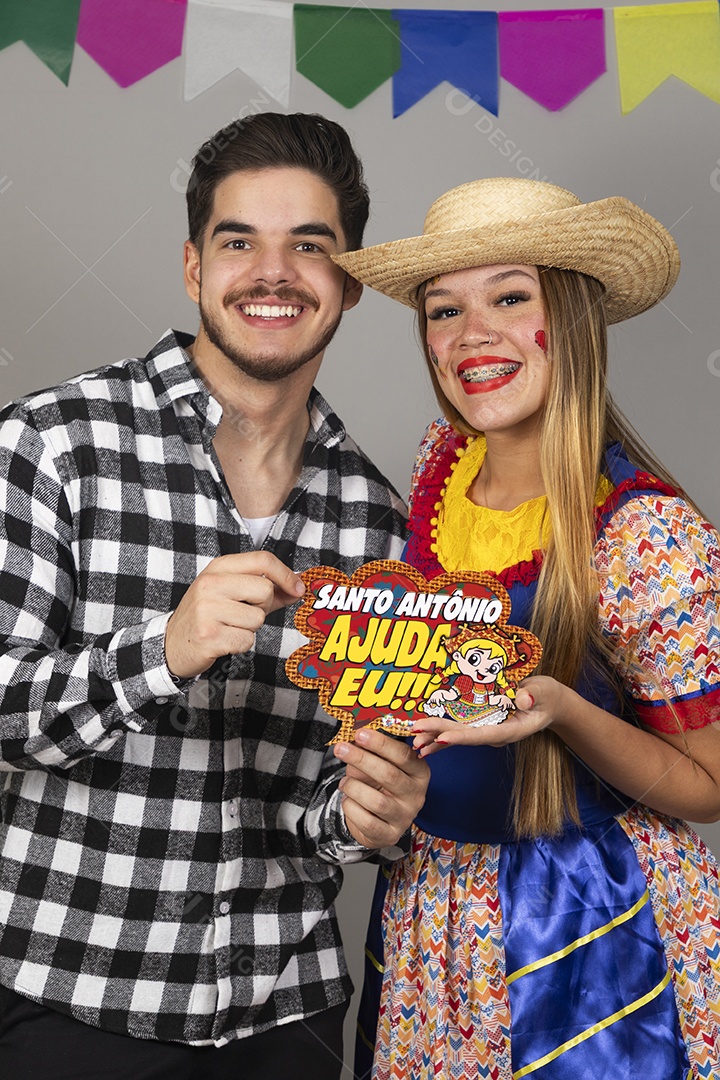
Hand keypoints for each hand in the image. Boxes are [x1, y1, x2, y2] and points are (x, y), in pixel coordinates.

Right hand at [165, 551, 303, 678]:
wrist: (172, 643)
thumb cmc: (208, 615)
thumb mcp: (231, 592)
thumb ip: (268, 589)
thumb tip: (299, 587)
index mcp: (218, 568)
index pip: (262, 560)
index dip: (286, 575)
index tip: (298, 589)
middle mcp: (210, 584)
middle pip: (265, 589)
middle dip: (263, 606)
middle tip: (244, 613)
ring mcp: (207, 609)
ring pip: (258, 618)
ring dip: (250, 628)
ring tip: (229, 626)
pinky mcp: (208, 635)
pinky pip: (247, 640)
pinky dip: (241, 644)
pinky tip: (224, 640)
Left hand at [334, 727, 429, 848]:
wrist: (376, 819)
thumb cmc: (377, 784)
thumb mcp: (377, 764)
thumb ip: (370, 751)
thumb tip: (353, 738)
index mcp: (419, 772)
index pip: (403, 755)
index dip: (380, 743)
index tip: (359, 733)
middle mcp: (417, 795)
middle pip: (389, 775)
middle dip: (362, 759)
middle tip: (341, 748)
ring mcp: (405, 817)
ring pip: (376, 801)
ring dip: (353, 787)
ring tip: (344, 783)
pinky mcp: (390, 835)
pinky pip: (366, 821)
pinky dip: (351, 807)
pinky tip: (348, 800)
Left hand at [412, 675, 572, 755]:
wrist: (548, 702)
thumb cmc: (547, 696)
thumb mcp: (544, 692)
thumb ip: (533, 695)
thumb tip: (522, 698)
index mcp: (510, 730)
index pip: (483, 735)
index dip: (462, 736)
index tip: (442, 738)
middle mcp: (494, 733)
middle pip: (463, 735)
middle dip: (438, 734)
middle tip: (415, 735)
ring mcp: (486, 728)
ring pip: (457, 733)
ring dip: (435, 736)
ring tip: (413, 740)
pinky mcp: (481, 722)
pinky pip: (459, 727)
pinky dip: (441, 730)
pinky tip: (424, 735)